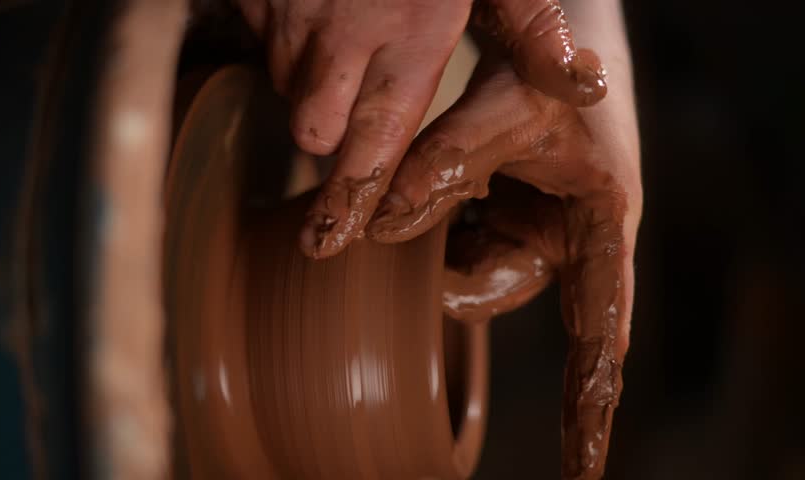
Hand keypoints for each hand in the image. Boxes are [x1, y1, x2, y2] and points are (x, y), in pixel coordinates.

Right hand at [223, 0, 608, 256]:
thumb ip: (536, 30)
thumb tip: (585, 87)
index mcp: (408, 32)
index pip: (374, 141)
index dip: (353, 197)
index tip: (332, 241)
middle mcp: (340, 33)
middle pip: (314, 133)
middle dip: (328, 154)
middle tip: (343, 161)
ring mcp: (288, 13)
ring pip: (287, 93)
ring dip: (314, 94)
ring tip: (348, 60)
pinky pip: (264, 48)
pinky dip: (291, 51)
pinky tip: (321, 21)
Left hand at [365, 44, 640, 478]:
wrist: (554, 50)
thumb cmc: (552, 77)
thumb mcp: (504, 108)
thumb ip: (445, 164)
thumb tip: (375, 229)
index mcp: (599, 227)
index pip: (598, 332)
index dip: (588, 403)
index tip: (582, 472)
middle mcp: (565, 243)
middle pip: (491, 290)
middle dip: (444, 270)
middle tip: (417, 218)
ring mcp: (527, 235)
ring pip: (458, 267)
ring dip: (430, 238)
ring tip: (437, 183)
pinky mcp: (497, 223)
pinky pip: (448, 243)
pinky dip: (428, 224)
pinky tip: (437, 190)